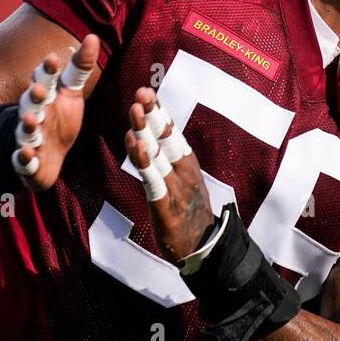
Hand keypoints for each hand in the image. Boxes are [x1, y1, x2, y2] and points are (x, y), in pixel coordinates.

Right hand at [13, 33, 100, 190]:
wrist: (43, 155)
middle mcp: (34, 114)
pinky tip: (26, 154)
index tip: (53, 58)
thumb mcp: (70, 93)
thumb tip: (92, 36)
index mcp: (45, 97)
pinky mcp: (27, 161)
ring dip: (26, 125)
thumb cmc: (57, 118)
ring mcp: (28, 136)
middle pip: (31, 102)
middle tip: (38, 88)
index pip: (45, 80)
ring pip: (25, 129)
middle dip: (34, 95)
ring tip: (29, 120)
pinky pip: (23, 159)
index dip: (48, 70)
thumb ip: (79, 67)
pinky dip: (24, 157)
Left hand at [123, 87, 214, 262]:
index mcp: (187, 165)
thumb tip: (153, 142)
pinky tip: (136, 146)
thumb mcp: (181, 184)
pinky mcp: (167, 206)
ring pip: (158, 155)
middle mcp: (184, 172)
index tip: (147, 92)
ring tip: (134, 110)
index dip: (159, 113)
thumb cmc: (189, 215)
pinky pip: (154, 181)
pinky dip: (145, 163)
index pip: (171, 134)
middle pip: (166, 138)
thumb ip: (168, 164)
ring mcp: (177, 188)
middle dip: (153, 114)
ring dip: (145, 131)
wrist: (205, 248)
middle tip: (142, 91)